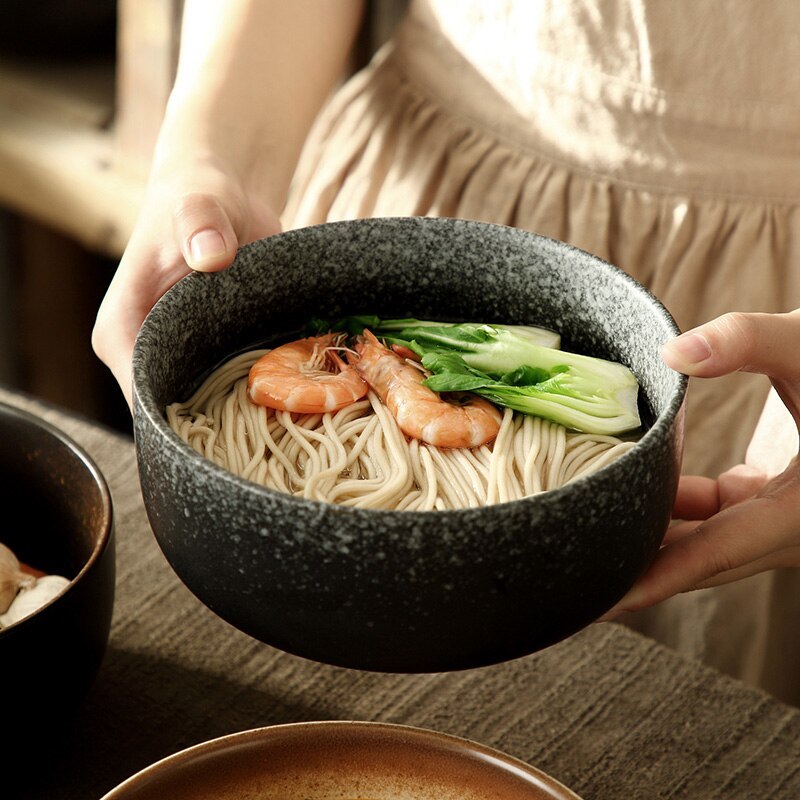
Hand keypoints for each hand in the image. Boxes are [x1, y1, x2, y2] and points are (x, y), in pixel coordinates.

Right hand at [92, 157, 281, 407]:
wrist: (221, 194)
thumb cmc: (197, 196)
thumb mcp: (198, 204)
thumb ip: (200, 225)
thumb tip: (210, 255)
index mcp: (122, 330)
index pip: (140, 398)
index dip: (178, 424)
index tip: (226, 435)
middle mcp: (143, 351)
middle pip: (172, 413)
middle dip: (215, 427)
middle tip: (268, 430)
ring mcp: (176, 354)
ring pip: (201, 405)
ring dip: (238, 413)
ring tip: (283, 420)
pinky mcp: (205, 352)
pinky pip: (225, 387)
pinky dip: (255, 395)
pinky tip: (289, 400)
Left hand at [601, 310, 799, 618]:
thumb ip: (747, 343)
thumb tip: (673, 352)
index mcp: (799, 513)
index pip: (709, 557)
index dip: (650, 581)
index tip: (598, 603)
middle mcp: (789, 529)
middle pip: (697, 559)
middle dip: (636, 571)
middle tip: (573, 577)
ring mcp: (780, 518)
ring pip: (702, 540)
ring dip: (650, 537)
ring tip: (587, 533)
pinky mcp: (771, 499)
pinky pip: (712, 517)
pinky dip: (673, 507)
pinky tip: (636, 482)